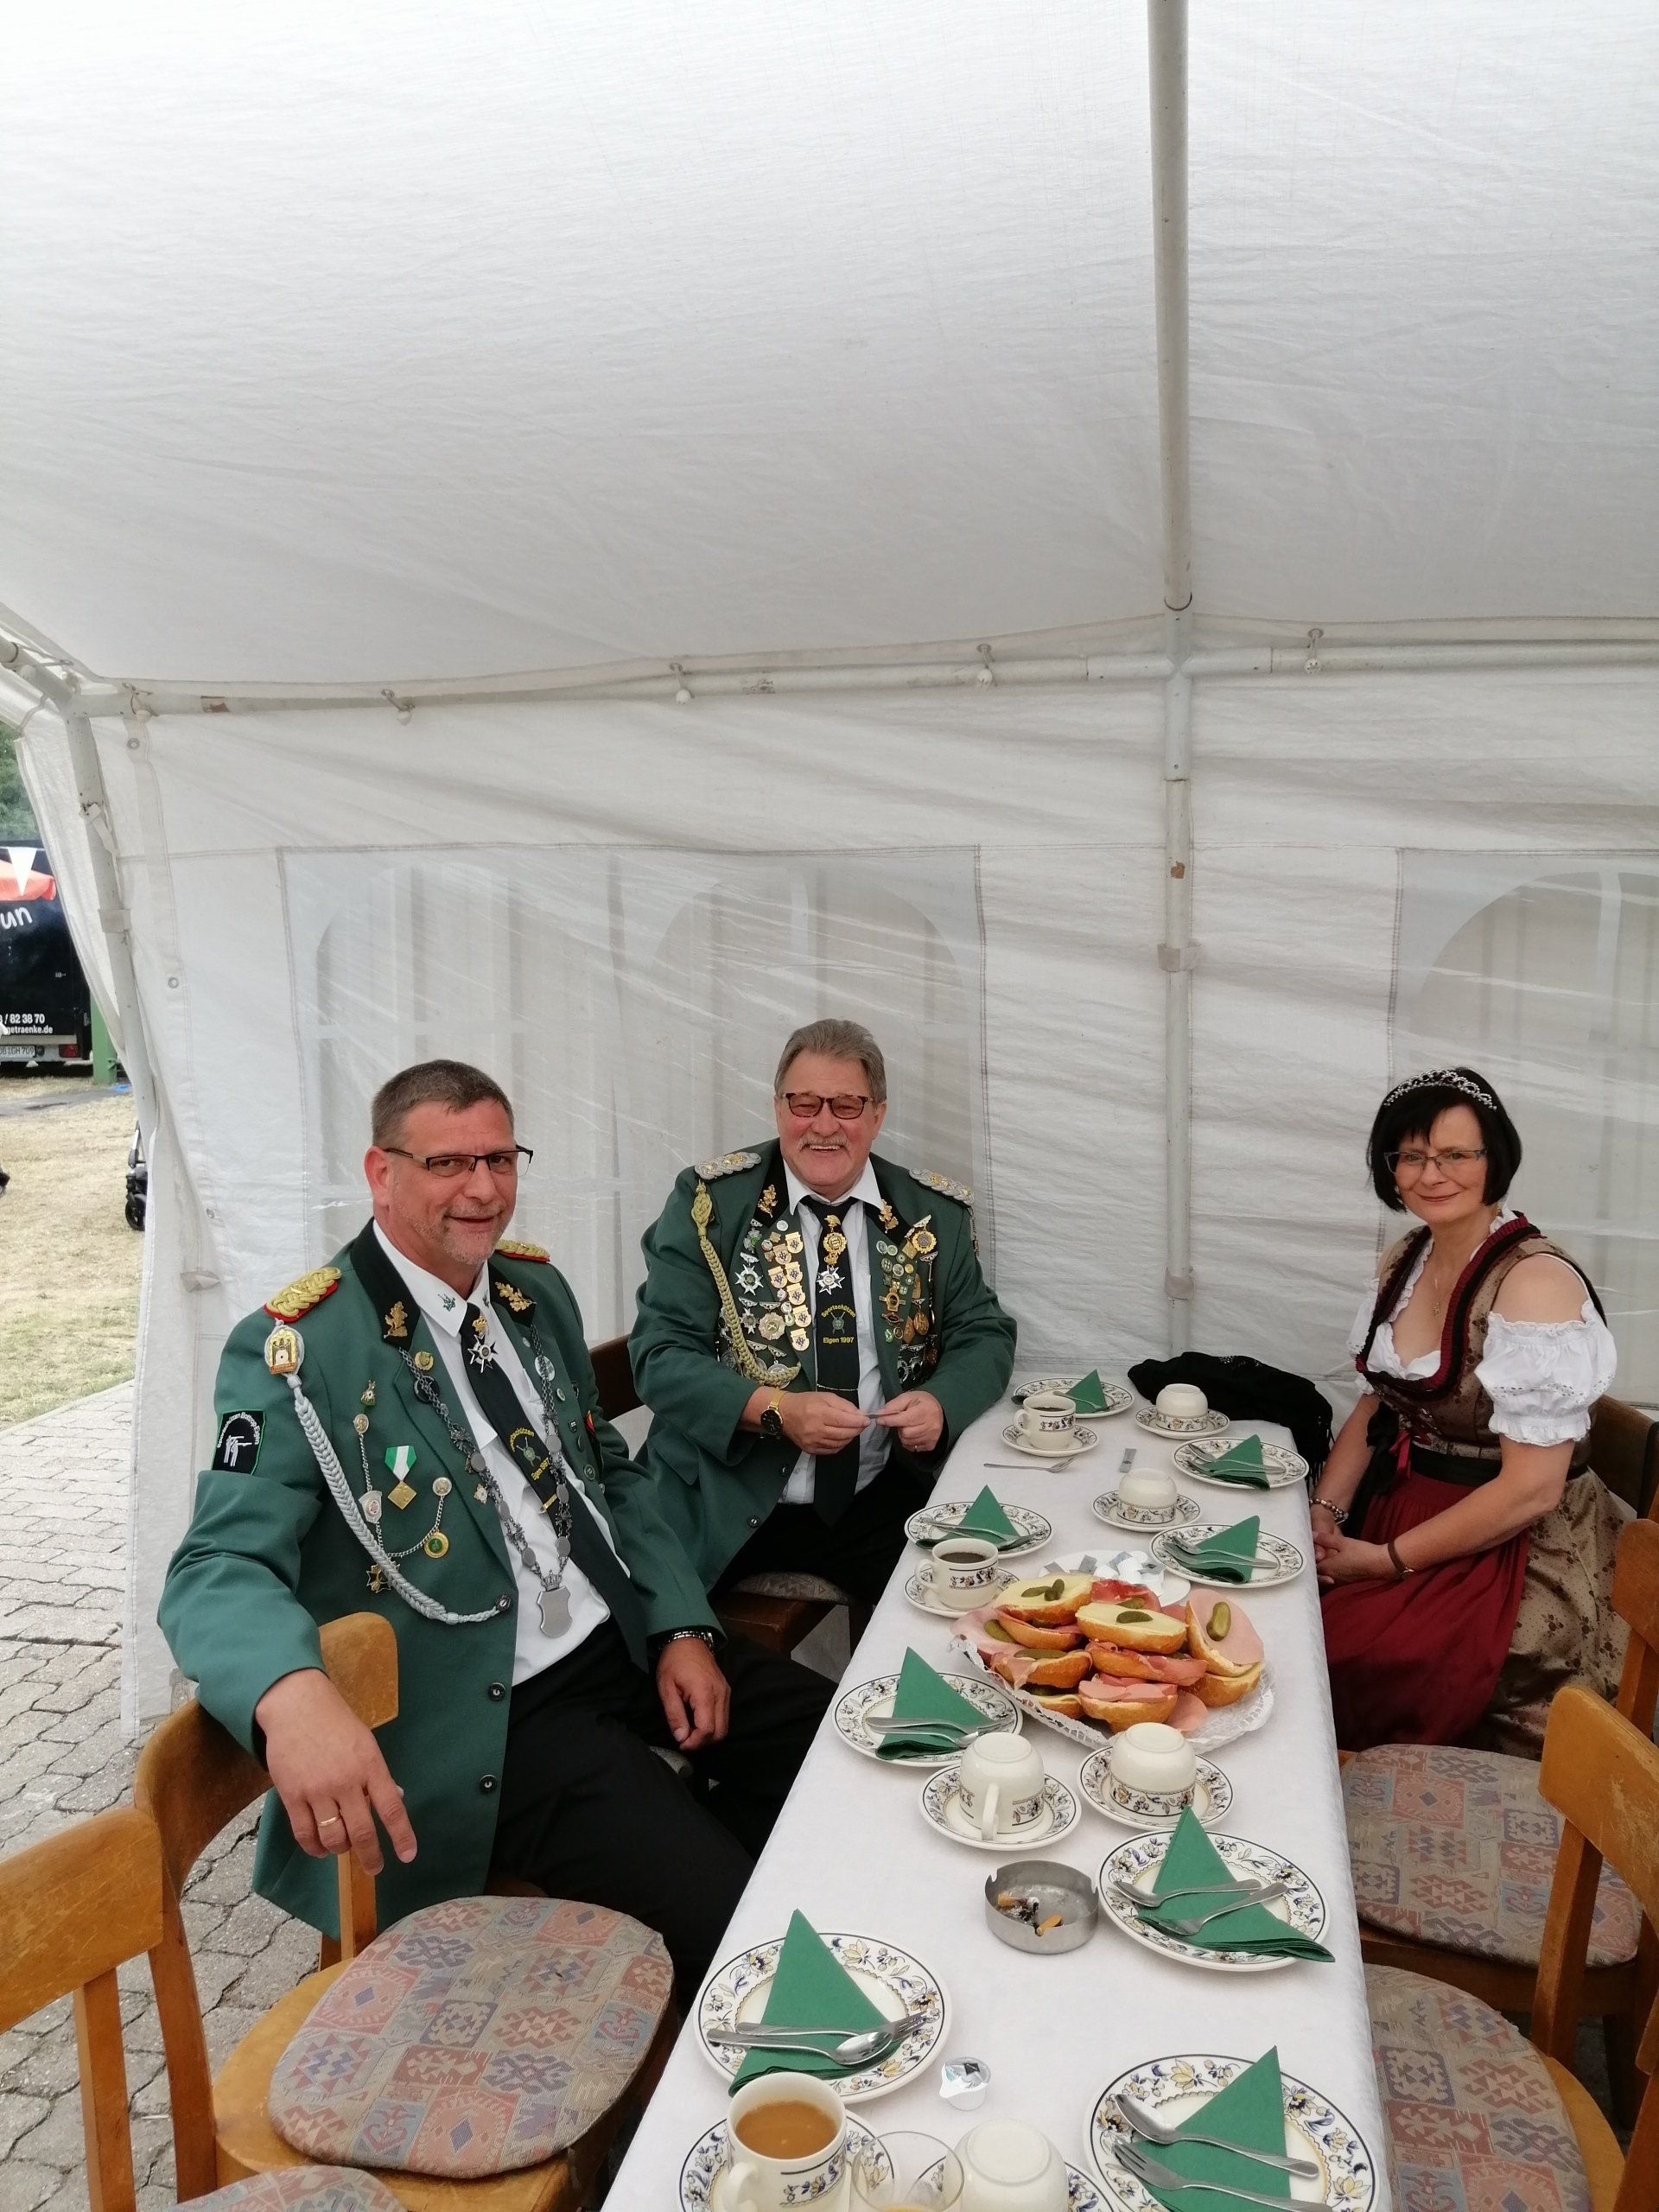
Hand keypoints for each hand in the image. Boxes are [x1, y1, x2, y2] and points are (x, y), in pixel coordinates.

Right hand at [254, 1667, 415, 1873]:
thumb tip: (395, 1801)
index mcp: (370, 1765)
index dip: (401, 1835)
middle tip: (375, 1868)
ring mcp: (318, 1790)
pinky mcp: (292, 1796)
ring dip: (341, 1849)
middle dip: (370, 1856)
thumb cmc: (337, 1724)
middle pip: (362, 1831)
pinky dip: (315, 1848)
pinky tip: (321, 1849)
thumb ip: (377, 1775)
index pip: (391, 1808)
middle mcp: (346, 1781)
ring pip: (333, 1837)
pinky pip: (305, 1833)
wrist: (297, 1707)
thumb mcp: (366, 1744)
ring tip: (343, 1848)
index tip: (408, 1856)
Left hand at [656, 1637, 730, 1750]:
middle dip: (703, 1742)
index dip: (695, 1742)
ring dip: (708, 1735)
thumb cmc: (674, 1662)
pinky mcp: (726, 1691)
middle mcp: (721, 1694)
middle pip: (720, 1732)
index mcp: (704, 1693)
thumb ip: (674, 1714)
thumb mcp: (666, 1687)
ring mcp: (726, 1692)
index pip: (707, 1729)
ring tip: (690, 1731)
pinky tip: (697, 1720)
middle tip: (685, 1739)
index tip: (681, 1743)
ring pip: (724, 1726)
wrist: (688, 1639)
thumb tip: (681, 1737)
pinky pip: (724, 1716)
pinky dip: (713, 1724)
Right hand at [779, 1390, 869, 1454]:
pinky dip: (840, 1445)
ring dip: (850, 1438)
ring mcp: (812, 1441)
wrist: (783, 1413)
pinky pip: (831, 1450)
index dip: (858, 1422)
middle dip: (856, 1430)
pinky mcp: (810, 1449)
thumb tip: (860, 1415)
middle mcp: (815, 1429)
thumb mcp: (825, 1396)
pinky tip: (842, 1438)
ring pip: (839, 1443)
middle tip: (861, 1425)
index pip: (843, 1420)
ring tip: (853, 1430)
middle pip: (843, 1434)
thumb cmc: (805, 1402)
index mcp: (819, 1413)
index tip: (867, 1420)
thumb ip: (844, 1405)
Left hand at [875, 1390, 944, 1453]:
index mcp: (926, 1410)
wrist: (937, 1410)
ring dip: (903, 1434)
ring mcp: (932, 1437)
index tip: (880, 1420)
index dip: (890, 1420)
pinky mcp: (930, 1445)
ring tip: (908, 1426)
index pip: (905, 1419)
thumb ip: (893, 1406)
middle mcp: (931, 1425)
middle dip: (899, 1427)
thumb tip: (880, 1414)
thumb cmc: (922, 1403)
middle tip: (902, 1420)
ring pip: (907, 1441)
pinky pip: (912, 1447)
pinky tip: (913, 1432)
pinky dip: (909, 1441)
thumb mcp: (907, 1398)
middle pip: (905, 1433)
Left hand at [1313, 1533, 1395, 1585]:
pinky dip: (1332, 1568)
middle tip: (1312, 1551)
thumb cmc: (1361, 1552)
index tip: (1304, 1550)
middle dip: (1314, 1563)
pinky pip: (1335, 1574)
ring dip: (1323, 1565)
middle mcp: (1333, 1576)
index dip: (1307, 1559)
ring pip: (1327, 1573)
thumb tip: (1311, 1535)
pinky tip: (1334, 1559)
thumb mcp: (1342, 1542)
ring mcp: (1341, 1579)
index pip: (1311, 1566)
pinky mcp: (1349, 1579)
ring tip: (1321, 1553)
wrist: (1382, 1563)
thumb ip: (1325, 1539)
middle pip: (1318, 1572)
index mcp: (1328, 1568)